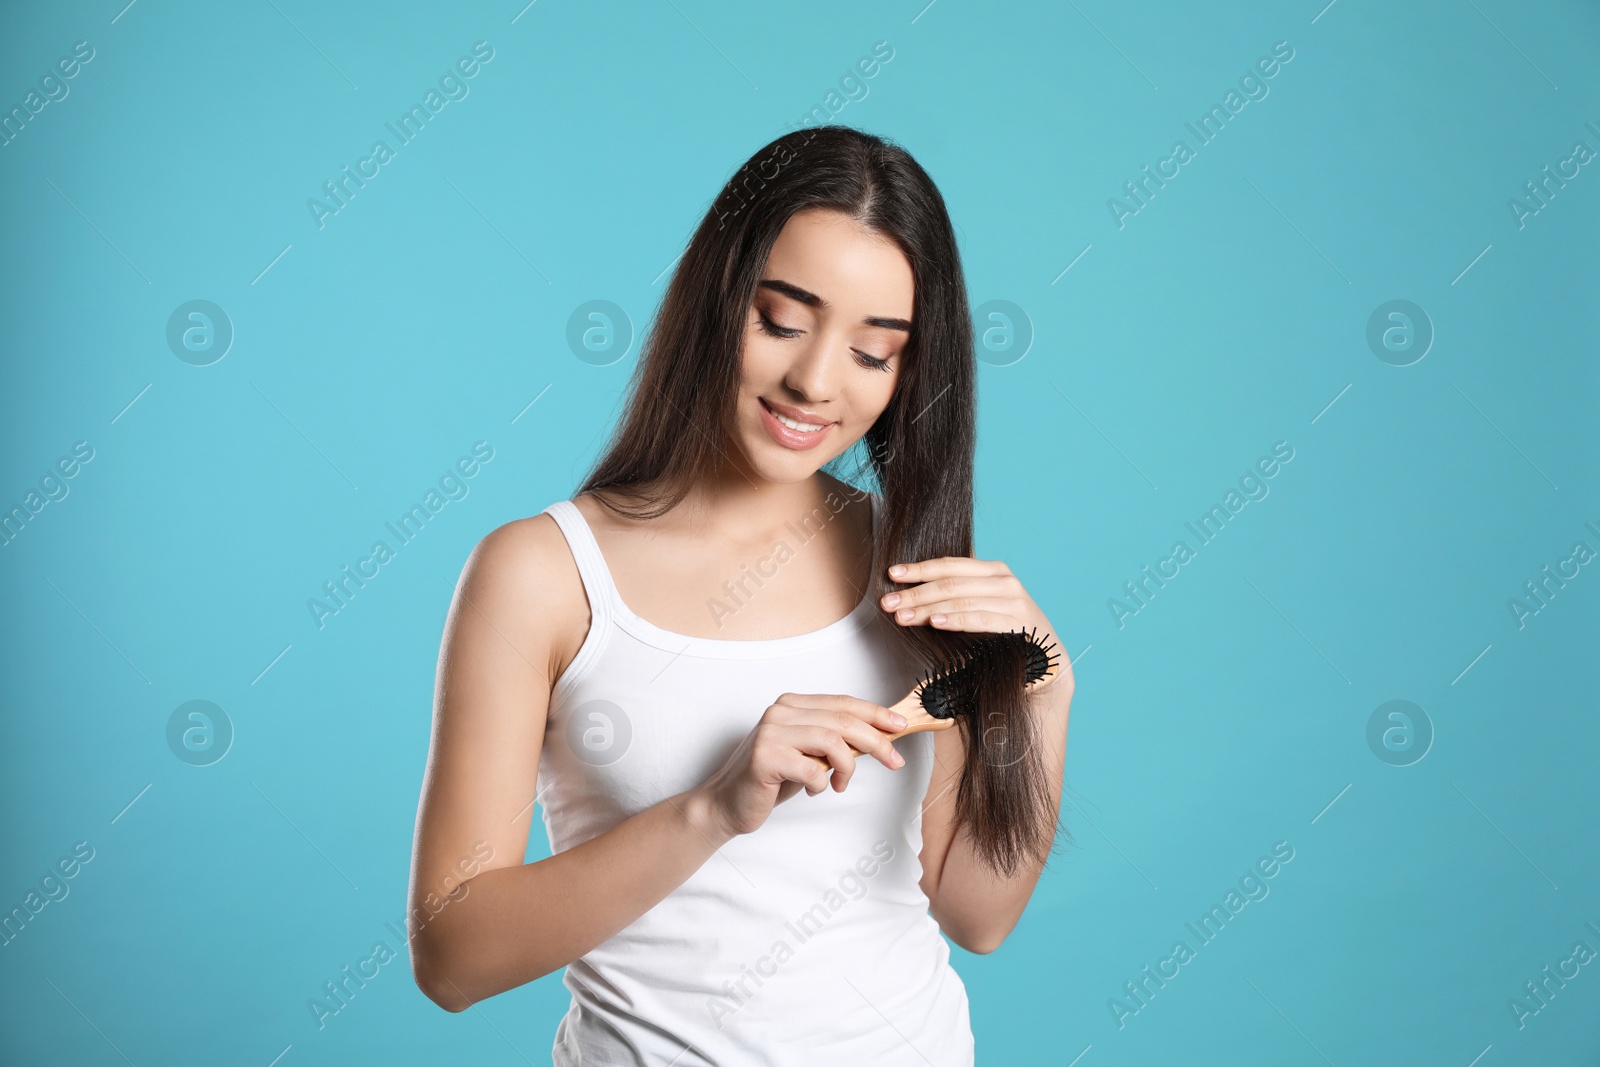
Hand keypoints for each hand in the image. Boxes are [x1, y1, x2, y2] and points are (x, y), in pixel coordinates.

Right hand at [692, 694, 908, 838]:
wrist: (727, 803)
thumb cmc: (771, 779)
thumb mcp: (808, 753)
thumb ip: (834, 740)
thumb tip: (880, 737)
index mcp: (792, 704)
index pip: (843, 703)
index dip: (876, 713)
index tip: (900, 725)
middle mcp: (780, 711)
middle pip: (843, 721)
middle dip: (877, 742)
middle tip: (894, 762)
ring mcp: (770, 732)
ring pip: (833, 742)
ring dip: (847, 768)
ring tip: (839, 785)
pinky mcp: (765, 757)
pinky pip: (813, 770)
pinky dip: (821, 784)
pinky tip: (810, 790)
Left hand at [879, 556, 1071, 695]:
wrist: (1045, 664)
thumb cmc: (1003, 635)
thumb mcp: (979, 609)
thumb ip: (955, 597)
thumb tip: (909, 593)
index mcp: (993, 570)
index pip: (949, 565)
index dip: (919, 568)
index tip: (892, 574)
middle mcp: (1005, 581)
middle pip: (951, 583)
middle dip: (916, 593)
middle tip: (889, 603)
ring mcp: (1014, 601)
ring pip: (961, 600)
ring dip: (928, 608)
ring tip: (903, 616)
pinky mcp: (1020, 624)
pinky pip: (981, 619)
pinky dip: (956, 619)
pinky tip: (936, 622)